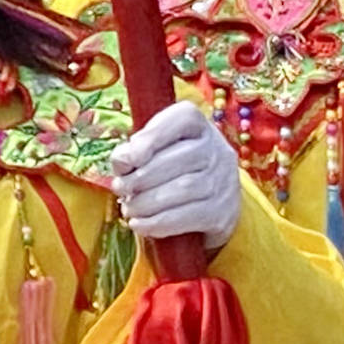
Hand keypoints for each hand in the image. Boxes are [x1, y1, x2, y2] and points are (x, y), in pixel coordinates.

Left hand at [109, 101, 243, 248]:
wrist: (206, 203)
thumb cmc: (169, 169)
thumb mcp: (151, 150)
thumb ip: (134, 150)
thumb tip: (122, 161)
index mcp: (197, 125)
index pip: (182, 119)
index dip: (152, 137)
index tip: (129, 159)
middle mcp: (216, 149)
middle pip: (178, 160)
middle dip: (140, 178)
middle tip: (120, 189)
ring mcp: (223, 180)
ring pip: (183, 189)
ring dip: (146, 203)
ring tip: (129, 208)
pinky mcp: (223, 212)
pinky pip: (188, 217)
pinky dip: (157, 223)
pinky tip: (139, 225)